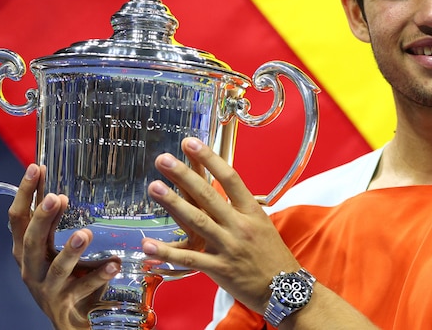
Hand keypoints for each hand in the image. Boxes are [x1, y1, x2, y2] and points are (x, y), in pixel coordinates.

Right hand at [8, 164, 119, 328]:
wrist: (70, 321)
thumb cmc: (63, 279)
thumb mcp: (53, 250)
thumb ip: (54, 225)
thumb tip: (58, 192)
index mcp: (25, 251)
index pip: (18, 219)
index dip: (25, 194)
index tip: (37, 167)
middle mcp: (31, 269)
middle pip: (31, 242)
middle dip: (42, 220)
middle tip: (55, 198)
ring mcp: (48, 289)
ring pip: (57, 268)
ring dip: (71, 250)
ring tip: (85, 233)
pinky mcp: (67, 304)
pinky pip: (84, 288)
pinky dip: (99, 275)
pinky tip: (114, 263)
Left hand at [141, 137, 300, 313]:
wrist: (284, 288)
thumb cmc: (272, 255)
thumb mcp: (262, 224)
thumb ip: (240, 207)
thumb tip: (221, 188)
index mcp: (251, 211)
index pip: (229, 178)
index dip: (209, 159)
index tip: (191, 143)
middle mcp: (239, 225)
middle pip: (209, 195)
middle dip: (185, 175)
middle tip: (164, 159)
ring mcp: (228, 247)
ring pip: (197, 221)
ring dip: (173, 204)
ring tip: (154, 187)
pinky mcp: (219, 269)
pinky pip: (189, 259)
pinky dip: (167, 252)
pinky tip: (148, 244)